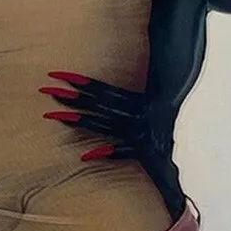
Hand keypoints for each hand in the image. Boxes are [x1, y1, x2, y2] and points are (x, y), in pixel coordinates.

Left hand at [39, 70, 170, 163]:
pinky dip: (105, 153)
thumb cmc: (166, 121)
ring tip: (51, 116)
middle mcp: (134, 113)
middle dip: (70, 97)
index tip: (56, 73)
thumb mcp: (148, 104)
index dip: (80, 81)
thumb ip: (127, 94)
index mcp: (136, 100)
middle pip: (97, 103)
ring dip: (77, 120)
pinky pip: (122, 151)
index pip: (102, 89)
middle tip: (44, 89)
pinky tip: (85, 156)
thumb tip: (107, 80)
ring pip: (102, 124)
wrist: (186, 145)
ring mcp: (137, 131)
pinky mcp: (142, 149)